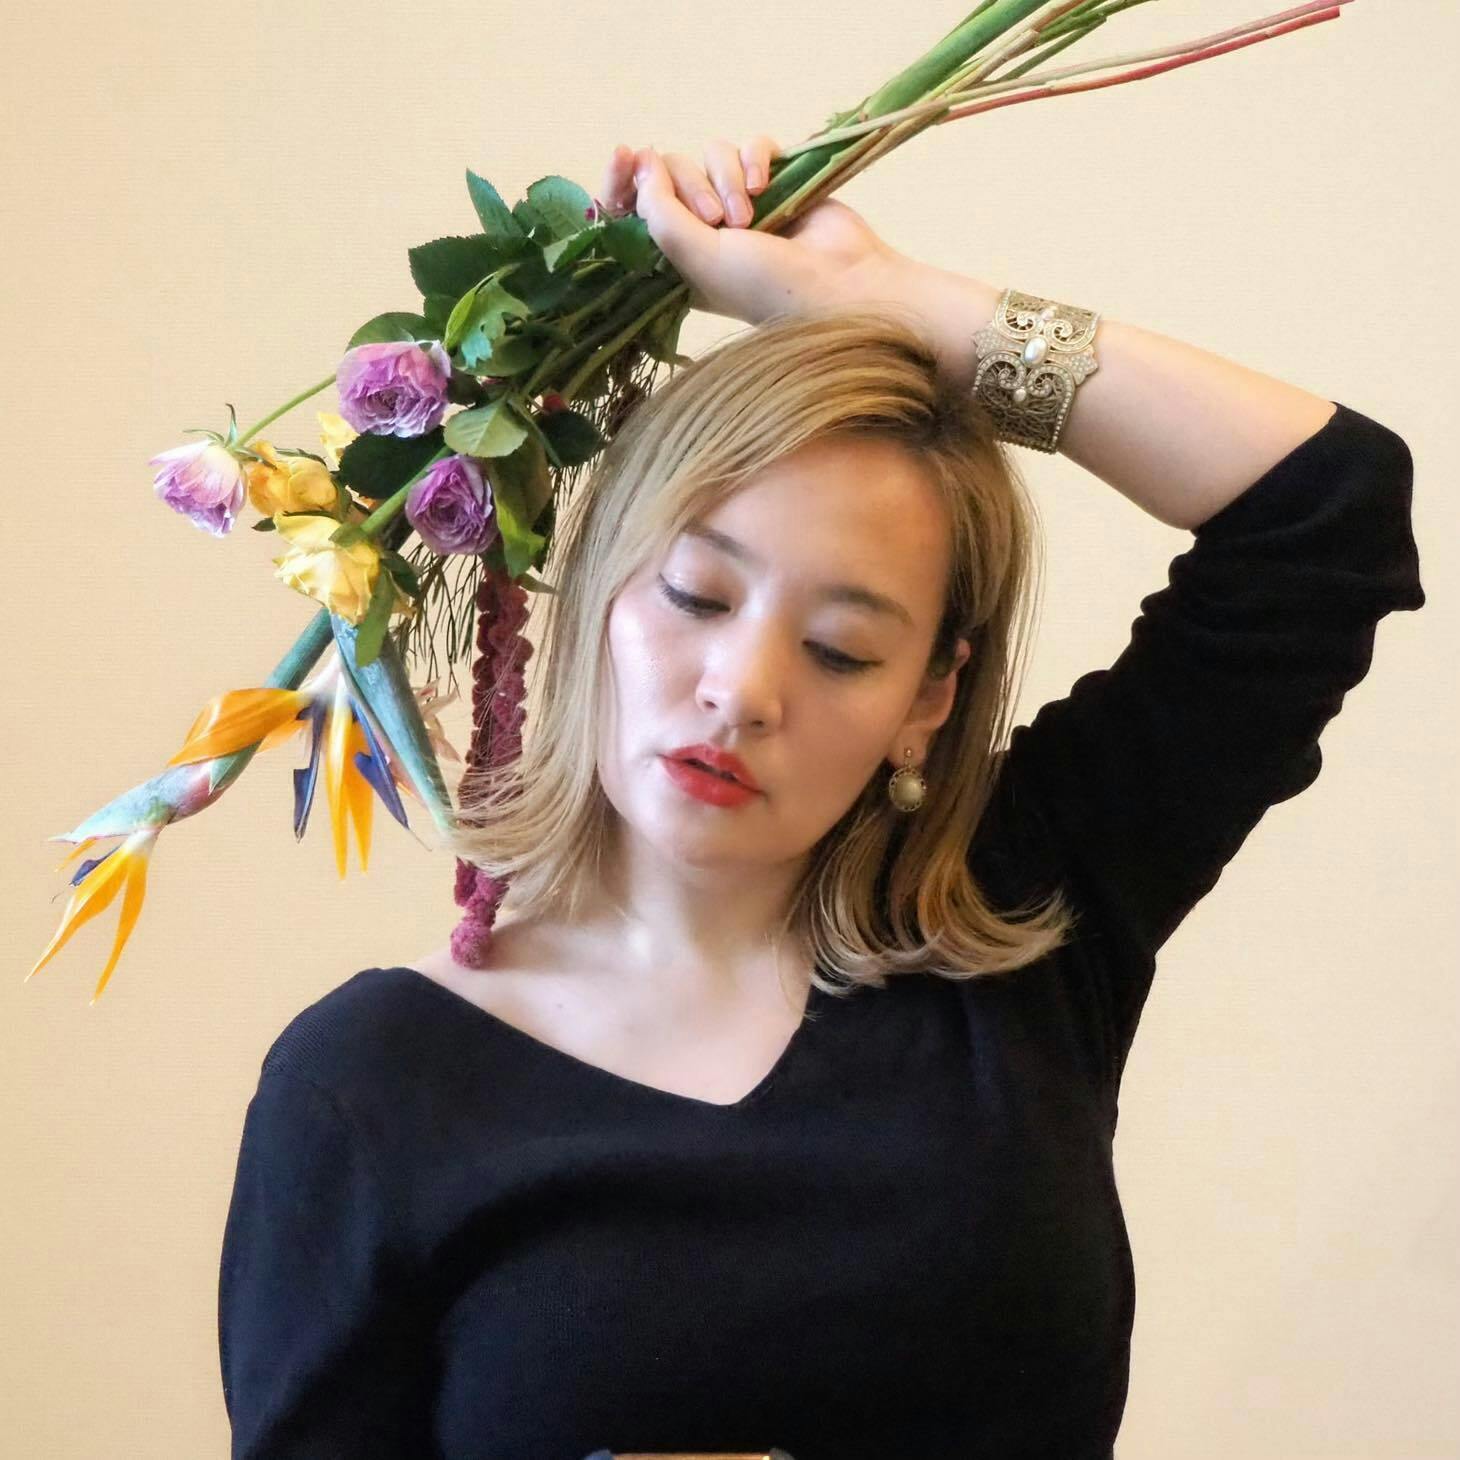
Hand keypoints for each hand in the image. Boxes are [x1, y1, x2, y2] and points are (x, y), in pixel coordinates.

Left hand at [596, 137, 912, 327]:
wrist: (837, 282)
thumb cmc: (764, 284)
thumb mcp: (697, 258)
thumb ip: (659, 212)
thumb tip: (642, 162)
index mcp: (678, 254)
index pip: (633, 207)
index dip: (624, 179)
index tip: (626, 156)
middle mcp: (704, 227)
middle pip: (672, 171)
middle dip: (692, 187)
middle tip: (720, 221)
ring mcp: (740, 202)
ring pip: (711, 155)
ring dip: (726, 176)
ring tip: (750, 213)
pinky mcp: (775, 180)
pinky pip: (750, 144)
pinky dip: (755, 157)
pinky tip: (764, 184)